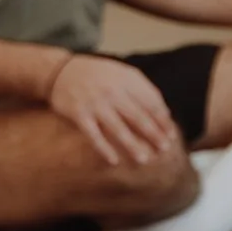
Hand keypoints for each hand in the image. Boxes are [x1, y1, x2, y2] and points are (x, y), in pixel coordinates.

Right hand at [47, 50, 180, 169]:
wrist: (60, 70)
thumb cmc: (98, 75)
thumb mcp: (122, 74)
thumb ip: (143, 90)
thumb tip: (165, 114)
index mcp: (126, 81)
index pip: (150, 103)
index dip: (162, 120)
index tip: (171, 135)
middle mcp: (112, 92)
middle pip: (137, 117)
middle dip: (153, 134)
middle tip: (164, 149)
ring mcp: (95, 104)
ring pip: (117, 128)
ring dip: (132, 145)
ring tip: (144, 159)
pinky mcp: (79, 114)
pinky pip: (93, 135)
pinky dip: (103, 148)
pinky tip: (113, 160)